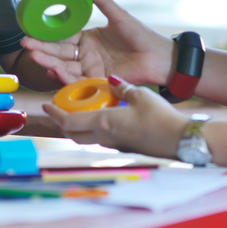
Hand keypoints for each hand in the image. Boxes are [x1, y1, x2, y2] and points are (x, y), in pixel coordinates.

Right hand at [20, 0, 174, 86]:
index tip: (30, 34)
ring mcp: (91, 69)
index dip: (46, 37)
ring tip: (35, 57)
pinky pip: (78, 81)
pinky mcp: (98, 81)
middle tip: (26, 46)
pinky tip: (54, 72)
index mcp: (88, 39)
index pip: (62, 39)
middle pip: (59, 54)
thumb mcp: (119, 16)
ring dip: (50, 63)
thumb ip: (102, 1)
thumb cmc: (141, 35)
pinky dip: (65, 77)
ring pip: (65, 67)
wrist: (158, 57)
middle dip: (42, 50)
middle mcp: (86, 55)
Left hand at [42, 76, 189, 157]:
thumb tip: (110, 80)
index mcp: (104, 123)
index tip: (46, 105)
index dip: (55, 114)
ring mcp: (114, 145)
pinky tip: (100, 117)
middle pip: (73, 134)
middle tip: (58, 108)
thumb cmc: (161, 118)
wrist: (180, 140)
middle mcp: (105, 137)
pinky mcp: (124, 147)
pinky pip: (100, 139)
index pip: (68, 122)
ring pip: (85, 138)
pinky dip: (92, 129)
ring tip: (77, 111)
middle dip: (62, 122)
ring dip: (76, 126)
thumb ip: (121, 87)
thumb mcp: (140, 95)